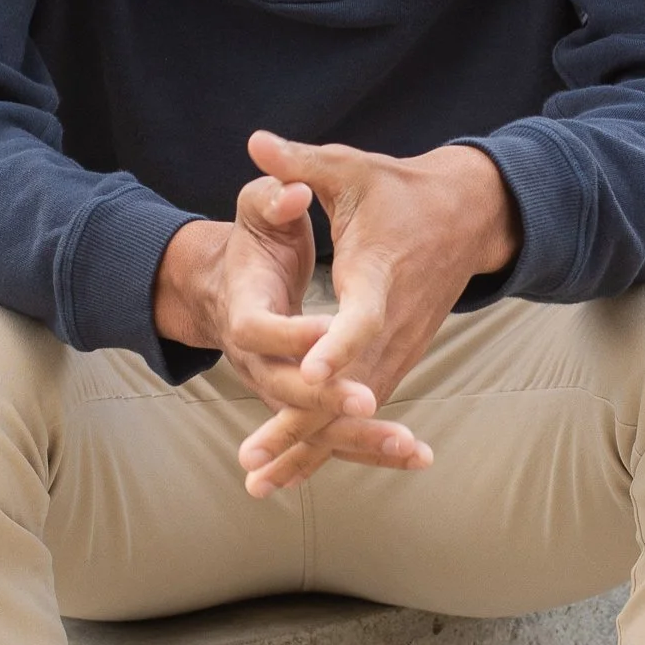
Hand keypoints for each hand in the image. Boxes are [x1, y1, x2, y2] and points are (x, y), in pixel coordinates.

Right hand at [150, 170, 425, 468]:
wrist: (228, 280)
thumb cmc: (253, 235)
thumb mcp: (258, 205)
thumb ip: (274, 196)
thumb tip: (293, 190)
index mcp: (243, 306)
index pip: (258, 330)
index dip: (289, 333)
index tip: (326, 329)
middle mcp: (254, 358)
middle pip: (284, 389)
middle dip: (325, 400)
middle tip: (366, 402)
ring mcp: (278, 383)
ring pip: (314, 423)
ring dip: (359, 439)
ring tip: (410, 446)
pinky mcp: (305, 398)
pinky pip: (333, 431)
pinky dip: (370, 445)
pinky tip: (415, 455)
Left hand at [235, 130, 519, 497]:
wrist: (468, 213)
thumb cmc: (399, 189)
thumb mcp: (350, 168)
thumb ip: (301, 163)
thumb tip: (256, 141)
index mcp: (379, 275)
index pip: (359, 319)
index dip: (333, 347)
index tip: (306, 374)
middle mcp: (393, 323)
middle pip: (350, 386)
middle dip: (303, 423)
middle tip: (254, 460)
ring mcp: (399, 347)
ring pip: (355, 408)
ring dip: (311, 445)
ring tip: (260, 482)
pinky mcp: (397, 357)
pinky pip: (364, 408)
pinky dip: (333, 441)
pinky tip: (294, 471)